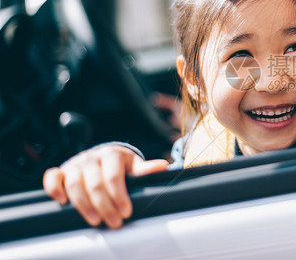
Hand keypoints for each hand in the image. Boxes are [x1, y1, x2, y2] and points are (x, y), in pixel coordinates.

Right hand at [43, 145, 168, 228]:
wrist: (103, 157)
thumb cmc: (121, 165)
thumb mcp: (134, 166)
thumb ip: (145, 169)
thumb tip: (163, 167)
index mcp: (112, 154)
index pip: (114, 176)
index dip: (120, 196)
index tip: (126, 212)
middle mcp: (92, 157)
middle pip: (94, 183)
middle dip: (105, 206)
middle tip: (114, 222)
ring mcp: (75, 163)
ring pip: (74, 183)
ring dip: (83, 205)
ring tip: (96, 221)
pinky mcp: (61, 170)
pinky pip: (52, 177)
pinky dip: (54, 189)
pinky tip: (62, 202)